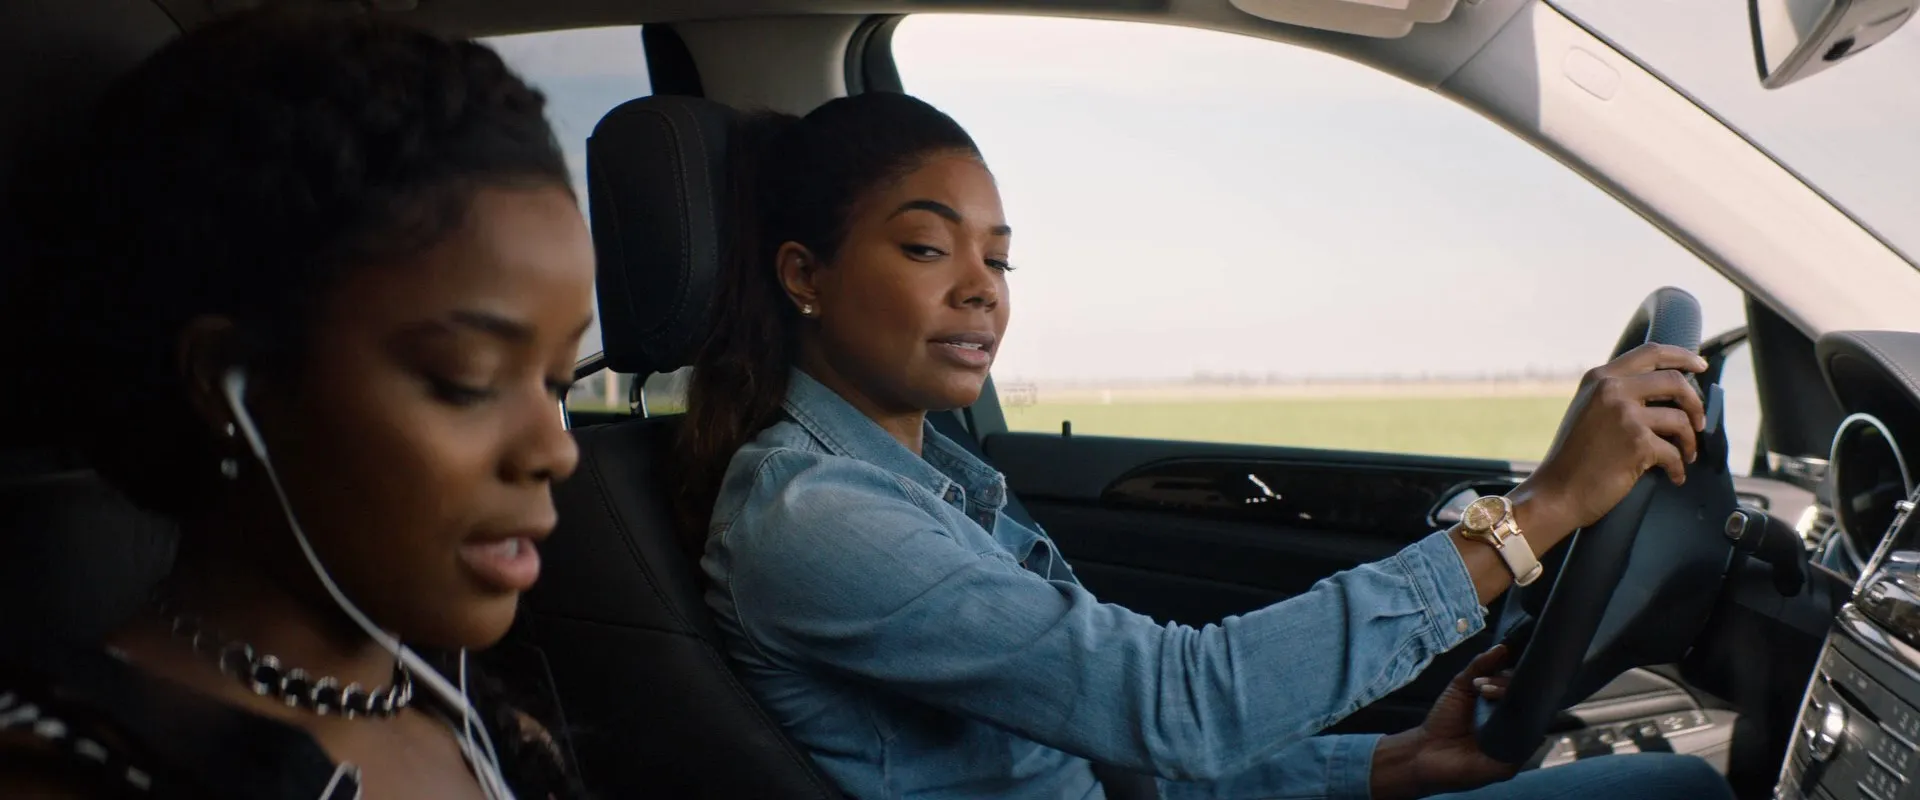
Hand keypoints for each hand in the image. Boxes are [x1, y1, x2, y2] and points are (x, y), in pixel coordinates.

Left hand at [1370, 645, 1519, 799]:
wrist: (1425, 751)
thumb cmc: (1444, 720)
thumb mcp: (1461, 685)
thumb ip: (1480, 665)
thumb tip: (1503, 647)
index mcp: (1506, 706)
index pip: (1524, 687)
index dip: (1520, 674)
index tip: (1506, 664)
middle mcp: (1515, 724)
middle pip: (1530, 702)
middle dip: (1510, 688)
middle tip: (1483, 686)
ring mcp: (1515, 744)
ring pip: (1529, 721)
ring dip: (1511, 705)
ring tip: (1485, 694)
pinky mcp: (1510, 763)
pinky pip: (1524, 746)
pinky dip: (1515, 730)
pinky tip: (1501, 719)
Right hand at [1513, 343, 1708, 546]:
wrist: (1557, 492)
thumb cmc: (1574, 458)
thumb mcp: (1588, 410)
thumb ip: (1615, 394)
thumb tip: (1664, 391)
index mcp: (1600, 378)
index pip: (1651, 353)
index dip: (1683, 357)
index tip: (1700, 366)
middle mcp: (1611, 390)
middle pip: (1675, 381)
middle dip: (1695, 403)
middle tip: (1699, 422)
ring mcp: (1625, 415)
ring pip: (1680, 419)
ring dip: (1690, 440)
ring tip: (1686, 455)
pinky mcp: (1637, 443)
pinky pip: (1674, 452)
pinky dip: (1678, 467)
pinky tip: (1674, 476)